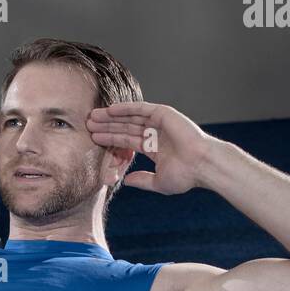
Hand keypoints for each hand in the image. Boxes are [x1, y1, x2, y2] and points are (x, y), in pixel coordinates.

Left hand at [86, 101, 216, 194]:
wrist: (202, 166)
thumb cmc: (185, 176)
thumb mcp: (158, 182)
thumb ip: (142, 180)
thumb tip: (126, 181)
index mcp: (154, 148)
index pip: (126, 141)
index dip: (110, 140)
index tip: (93, 139)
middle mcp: (155, 133)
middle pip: (124, 128)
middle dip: (106, 126)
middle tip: (87, 125)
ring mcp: (159, 122)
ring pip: (130, 117)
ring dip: (112, 116)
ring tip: (94, 116)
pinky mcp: (163, 113)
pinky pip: (140, 109)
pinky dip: (126, 108)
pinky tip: (111, 109)